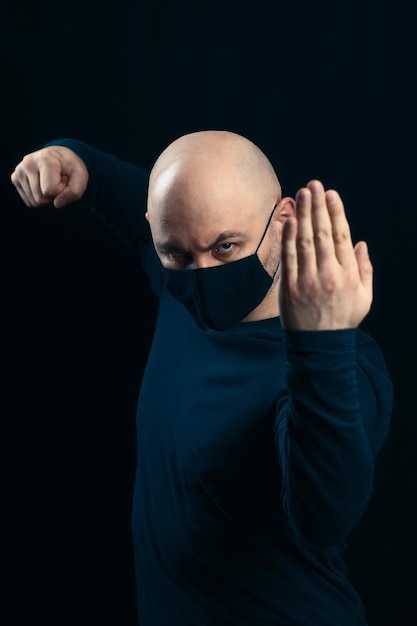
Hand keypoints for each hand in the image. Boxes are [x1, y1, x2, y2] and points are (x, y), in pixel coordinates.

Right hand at [11, 145, 88, 208]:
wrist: (59, 157)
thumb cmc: (71, 167)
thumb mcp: (81, 177)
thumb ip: (74, 192)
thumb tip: (57, 204)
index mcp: (45, 158)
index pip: (50, 191)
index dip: (61, 190)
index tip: (64, 178)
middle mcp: (28, 162)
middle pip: (41, 199)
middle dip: (54, 195)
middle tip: (57, 180)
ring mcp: (19, 170)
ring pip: (34, 202)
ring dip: (46, 197)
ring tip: (50, 181)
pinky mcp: (15, 178)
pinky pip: (29, 202)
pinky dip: (38, 197)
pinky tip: (42, 184)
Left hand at [279, 180, 372, 329]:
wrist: (320, 346)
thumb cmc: (343, 319)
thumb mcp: (364, 297)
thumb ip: (365, 269)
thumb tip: (361, 243)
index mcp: (348, 274)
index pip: (341, 236)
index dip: (335, 213)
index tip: (330, 194)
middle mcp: (328, 274)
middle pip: (321, 234)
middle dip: (316, 207)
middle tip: (312, 185)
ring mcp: (307, 280)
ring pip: (303, 241)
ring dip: (301, 215)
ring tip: (300, 194)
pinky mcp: (289, 287)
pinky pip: (288, 257)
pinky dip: (287, 237)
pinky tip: (287, 220)